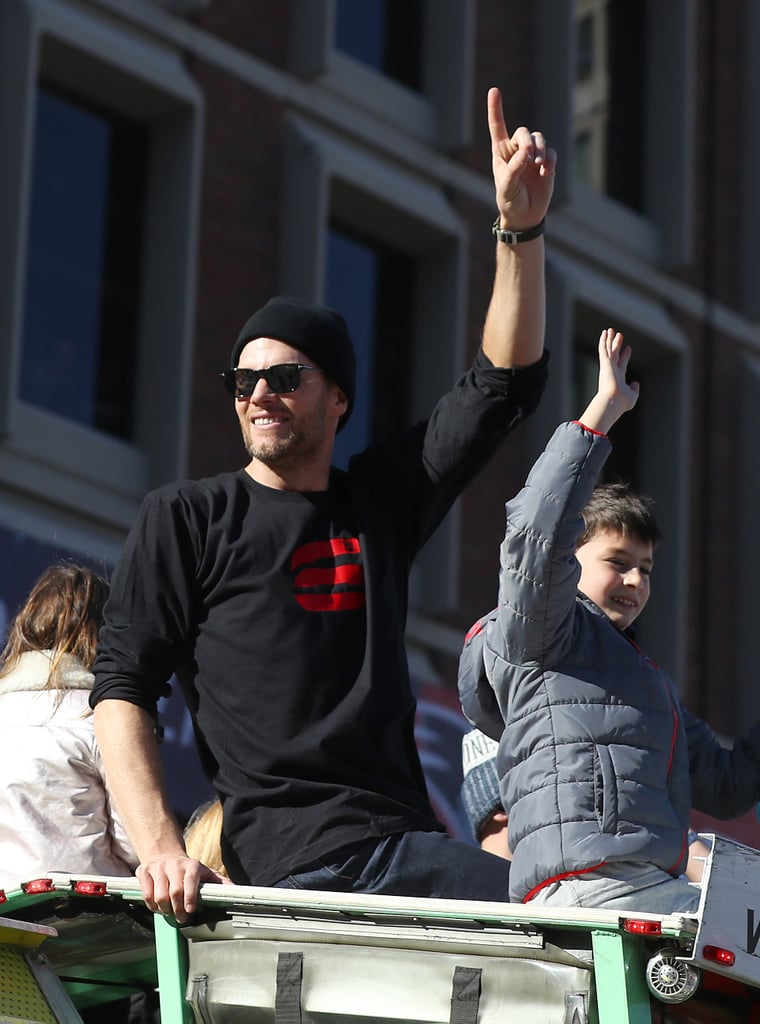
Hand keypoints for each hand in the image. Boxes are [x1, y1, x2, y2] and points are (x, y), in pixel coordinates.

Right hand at [136, 854, 226, 923]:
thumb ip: (220, 883)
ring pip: (159, 895)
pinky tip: (157, 906)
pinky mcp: (143, 871)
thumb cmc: (187, 870)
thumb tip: (236, 891)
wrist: (164, 854)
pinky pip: (146, 894)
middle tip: (181, 918)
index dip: (190, 897)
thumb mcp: (204, 873)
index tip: (190, 910)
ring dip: (164, 909)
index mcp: (191, 865)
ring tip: (169, 912)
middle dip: (177, 909)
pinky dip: (151, 905)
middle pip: (174, 892)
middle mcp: (174, 864)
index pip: (190, 881)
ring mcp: (158, 868)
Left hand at [488, 87, 555, 229]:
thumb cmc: (510, 201)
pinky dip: (550, 160)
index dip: (496, 109)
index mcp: (501, 153)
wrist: (525, 216)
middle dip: (528, 142)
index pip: (497, 127)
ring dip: (540, 151)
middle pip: (524, 132)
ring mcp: (532, 155)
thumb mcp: (507, 187)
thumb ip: (514, 168)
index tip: (494, 91)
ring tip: (538, 167)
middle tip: (529, 159)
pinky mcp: (546, 162)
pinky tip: (545, 172)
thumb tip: (526, 152)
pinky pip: (551, 152)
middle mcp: (517, 150)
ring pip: (539, 139)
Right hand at [578, 328, 638, 433]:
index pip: (622, 364)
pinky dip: (604, 341)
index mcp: (618, 378)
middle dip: (617, 345)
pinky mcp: (605, 363)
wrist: (612, 401)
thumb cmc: (622, 402)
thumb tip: (635, 383)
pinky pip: (604, 349)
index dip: (625, 356)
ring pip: (608, 350)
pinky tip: (605, 333)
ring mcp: (607, 367)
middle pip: (614, 355)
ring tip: (611, 330)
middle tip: (619, 335)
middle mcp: (612, 371)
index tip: (628, 348)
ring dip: (609, 340)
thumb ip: (634, 389)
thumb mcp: (632, 395)